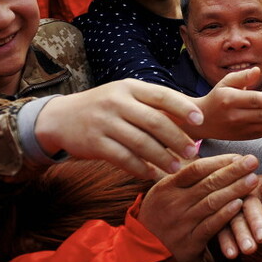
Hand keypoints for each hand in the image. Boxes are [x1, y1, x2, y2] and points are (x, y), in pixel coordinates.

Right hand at [35, 79, 202, 179]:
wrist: (60, 118)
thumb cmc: (104, 106)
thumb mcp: (125, 95)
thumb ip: (152, 103)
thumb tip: (192, 113)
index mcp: (130, 87)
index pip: (162, 95)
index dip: (183, 108)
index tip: (200, 121)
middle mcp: (117, 102)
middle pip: (155, 121)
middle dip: (178, 139)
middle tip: (194, 152)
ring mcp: (104, 122)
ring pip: (141, 143)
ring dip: (163, 158)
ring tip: (177, 167)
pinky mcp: (94, 143)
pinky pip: (123, 158)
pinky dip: (141, 168)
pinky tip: (152, 174)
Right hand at [138, 154, 258, 261]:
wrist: (140, 251)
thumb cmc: (158, 216)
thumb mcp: (161, 192)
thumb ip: (182, 178)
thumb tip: (209, 158)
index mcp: (167, 187)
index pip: (196, 169)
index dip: (219, 161)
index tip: (238, 155)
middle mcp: (174, 203)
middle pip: (208, 183)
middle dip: (233, 171)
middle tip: (253, 161)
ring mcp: (182, 222)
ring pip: (212, 203)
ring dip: (235, 190)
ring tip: (253, 180)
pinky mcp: (189, 242)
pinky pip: (210, 226)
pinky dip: (225, 215)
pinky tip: (239, 204)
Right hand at [192, 67, 261, 140]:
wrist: (202, 122)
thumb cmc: (216, 98)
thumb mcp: (224, 83)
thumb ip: (242, 77)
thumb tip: (257, 70)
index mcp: (230, 99)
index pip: (253, 100)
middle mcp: (234, 115)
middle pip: (261, 115)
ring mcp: (239, 128)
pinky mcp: (243, 136)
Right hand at [216, 174, 261, 258]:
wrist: (239, 196)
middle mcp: (245, 193)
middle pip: (252, 206)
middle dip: (257, 222)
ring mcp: (230, 205)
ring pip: (235, 220)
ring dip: (242, 235)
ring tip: (250, 250)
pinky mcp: (219, 219)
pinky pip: (222, 231)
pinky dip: (226, 243)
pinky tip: (232, 255)